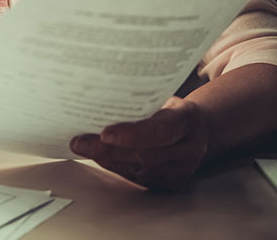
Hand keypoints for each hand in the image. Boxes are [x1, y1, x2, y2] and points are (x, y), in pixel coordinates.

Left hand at [69, 96, 208, 189]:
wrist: (197, 129)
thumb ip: (140, 99)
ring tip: (82, 147)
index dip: (132, 134)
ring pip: (139, 170)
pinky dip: (114, 166)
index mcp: (188, 120)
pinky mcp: (171, 183)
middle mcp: (189, 148)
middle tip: (79, 142)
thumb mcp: (163, 95)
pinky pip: (138, 178)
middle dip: (108, 150)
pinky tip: (97, 155)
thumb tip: (99, 97)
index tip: (104, 133)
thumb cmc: (171, 107)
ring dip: (106, 159)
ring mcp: (182, 169)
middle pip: (145, 155)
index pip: (160, 130)